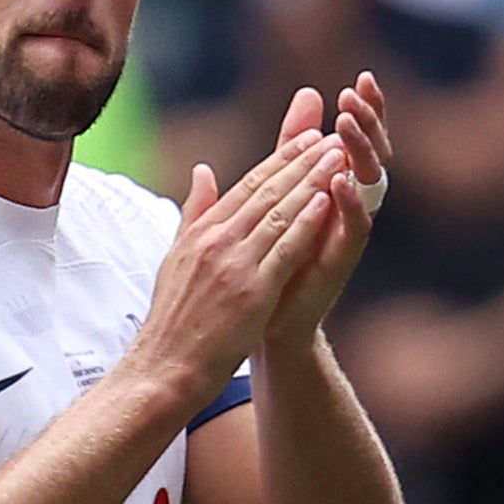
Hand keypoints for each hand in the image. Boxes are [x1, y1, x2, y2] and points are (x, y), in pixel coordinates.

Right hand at [134, 133, 339, 411]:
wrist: (165, 368)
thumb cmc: (173, 321)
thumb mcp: (176, 258)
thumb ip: (194, 213)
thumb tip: (202, 171)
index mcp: (201, 232)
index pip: (247, 185)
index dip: (280, 158)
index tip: (305, 137)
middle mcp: (217, 241)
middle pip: (267, 190)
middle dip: (302, 160)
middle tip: (330, 136)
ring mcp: (234, 265)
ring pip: (280, 212)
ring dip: (312, 181)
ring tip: (338, 157)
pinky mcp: (252, 292)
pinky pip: (285, 249)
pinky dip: (307, 222)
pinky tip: (327, 200)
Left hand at [258, 73, 390, 353]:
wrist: (265, 315)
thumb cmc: (274, 250)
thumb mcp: (280, 186)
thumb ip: (292, 144)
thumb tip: (307, 93)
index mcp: (337, 184)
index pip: (358, 139)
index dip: (365, 111)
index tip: (361, 79)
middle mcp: (350, 204)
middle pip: (372, 154)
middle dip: (369, 123)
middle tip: (358, 95)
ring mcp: (348, 231)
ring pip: (367, 184)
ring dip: (359, 153)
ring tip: (345, 125)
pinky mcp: (342, 258)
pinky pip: (356, 227)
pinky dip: (350, 204)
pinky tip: (340, 180)